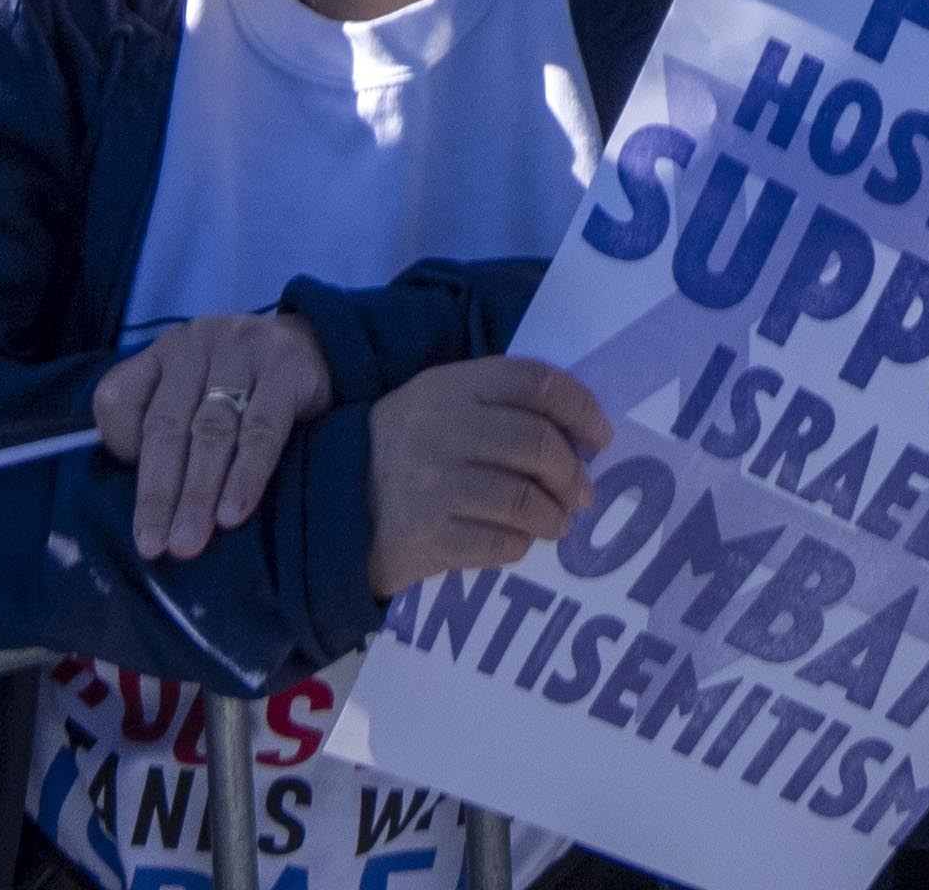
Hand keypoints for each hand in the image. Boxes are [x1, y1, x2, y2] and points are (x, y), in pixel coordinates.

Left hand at [88, 307, 337, 559]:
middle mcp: (196, 344)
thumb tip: (148, 501)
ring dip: (197, 493)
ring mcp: (244, 350)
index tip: (130, 488)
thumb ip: (161, 431)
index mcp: (164, 352)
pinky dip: (245, 475)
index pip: (119, 397)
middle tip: (153, 546)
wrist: (318, 346)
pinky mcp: (287, 368)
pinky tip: (232, 514)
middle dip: (157, 493)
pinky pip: (263, 430)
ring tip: (188, 542)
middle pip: (166, 426)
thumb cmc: (241, 387)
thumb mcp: (192, 392)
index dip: (117, 444)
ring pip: (212, 431)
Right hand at [360, 359, 610, 593]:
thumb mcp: (438, 403)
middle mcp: (443, 429)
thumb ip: (496, 405)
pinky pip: (499, 544)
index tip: (600, 437)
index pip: (535, 382)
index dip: (580, 408)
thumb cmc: (402, 450)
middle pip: (538, 444)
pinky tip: (515, 542)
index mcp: (451, 386)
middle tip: (582, 492)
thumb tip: (575, 435)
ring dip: (552, 517)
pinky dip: (518, 546)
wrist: (328, 504)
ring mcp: (433, 486)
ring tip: (555, 523)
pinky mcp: (426, 538)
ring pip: (525, 501)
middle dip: (572, 473)